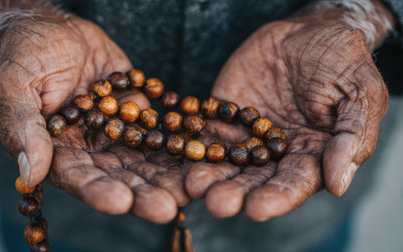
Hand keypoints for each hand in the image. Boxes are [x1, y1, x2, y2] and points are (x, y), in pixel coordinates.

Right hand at [0, 13, 186, 222]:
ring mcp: (115, 133)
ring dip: (166, 176)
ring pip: (143, 160)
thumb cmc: (27, 53)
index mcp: (56, 151)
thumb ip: (22, 128)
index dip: (98, 191)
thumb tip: (29, 175)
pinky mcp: (137, 115)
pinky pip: (158, 131)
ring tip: (189, 190)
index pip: (78, 179)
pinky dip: (177, 144)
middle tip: (166, 207)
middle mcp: (89, 149)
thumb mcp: (14, 86)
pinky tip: (198, 156)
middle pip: (118, 177)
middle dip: (142, 193)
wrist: (58, 28)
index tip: (121, 201)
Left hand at [185, 6, 391, 220]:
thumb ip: (352, 138)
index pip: (294, 184)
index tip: (257, 208)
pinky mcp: (224, 117)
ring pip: (226, 161)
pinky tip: (179, 153)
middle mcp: (276, 153)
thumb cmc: (342, 62)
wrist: (307, 31)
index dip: (276, 197)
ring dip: (210, 175)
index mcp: (312, 155)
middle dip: (236, 192)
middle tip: (217, 203)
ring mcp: (247, 136)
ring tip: (195, 185)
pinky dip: (192, 144)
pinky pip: (206, 133)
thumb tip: (337, 184)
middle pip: (254, 179)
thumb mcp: (361, 94)